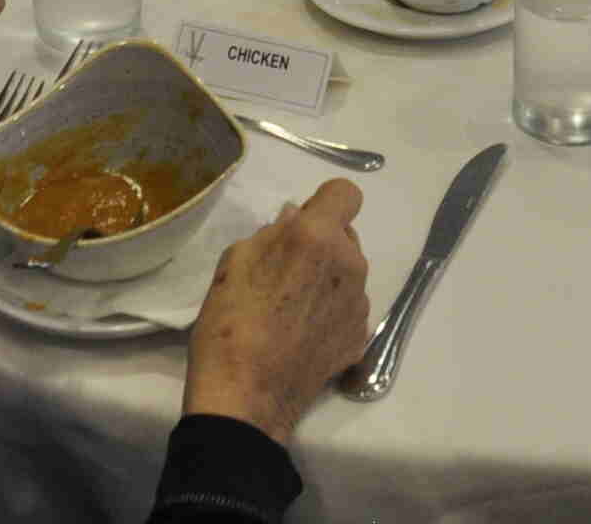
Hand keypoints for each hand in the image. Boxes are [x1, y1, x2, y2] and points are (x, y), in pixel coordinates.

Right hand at [183, 180, 372, 445]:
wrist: (246, 398)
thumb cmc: (230, 324)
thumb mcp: (234, 263)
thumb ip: (271, 234)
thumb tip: (295, 220)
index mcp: (317, 237)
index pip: (345, 193)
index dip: (323, 203)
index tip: (301, 223)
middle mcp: (350, 264)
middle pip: (346, 236)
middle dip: (322, 243)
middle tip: (286, 271)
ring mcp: (359, 304)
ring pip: (348, 273)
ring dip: (328, 279)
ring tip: (292, 309)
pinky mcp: (360, 338)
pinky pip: (349, 309)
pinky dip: (331, 313)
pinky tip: (303, 335)